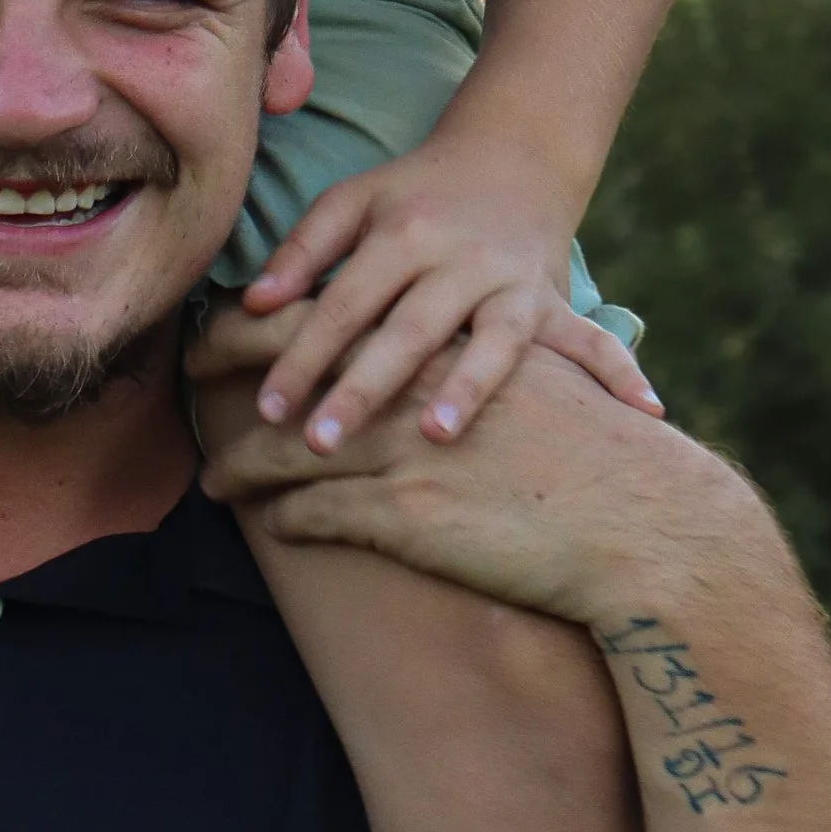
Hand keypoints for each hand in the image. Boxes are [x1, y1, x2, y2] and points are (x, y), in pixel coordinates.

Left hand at [191, 301, 732, 627]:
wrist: (640, 517)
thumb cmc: (591, 447)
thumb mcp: (529, 367)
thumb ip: (464, 346)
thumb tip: (416, 348)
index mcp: (442, 318)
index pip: (324, 306)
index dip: (260, 321)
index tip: (214, 332)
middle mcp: (416, 374)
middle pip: (294, 364)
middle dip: (235, 376)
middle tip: (189, 384)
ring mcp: (404, 444)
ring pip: (295, 449)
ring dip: (249, 468)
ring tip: (219, 483)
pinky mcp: (407, 510)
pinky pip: (322, 512)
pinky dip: (290, 517)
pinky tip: (277, 525)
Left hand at [237, 143, 661, 446]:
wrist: (514, 158)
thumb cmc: (415, 194)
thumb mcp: (354, 206)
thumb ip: (303, 251)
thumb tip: (248, 304)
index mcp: (403, 231)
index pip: (344, 300)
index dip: (303, 352)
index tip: (264, 409)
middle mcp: (459, 257)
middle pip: (406, 327)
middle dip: (362, 386)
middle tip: (319, 442)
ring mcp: (513, 281)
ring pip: (489, 340)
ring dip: (463, 387)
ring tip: (434, 436)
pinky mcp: (554, 303)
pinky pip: (590, 341)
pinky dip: (620, 371)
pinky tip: (646, 413)